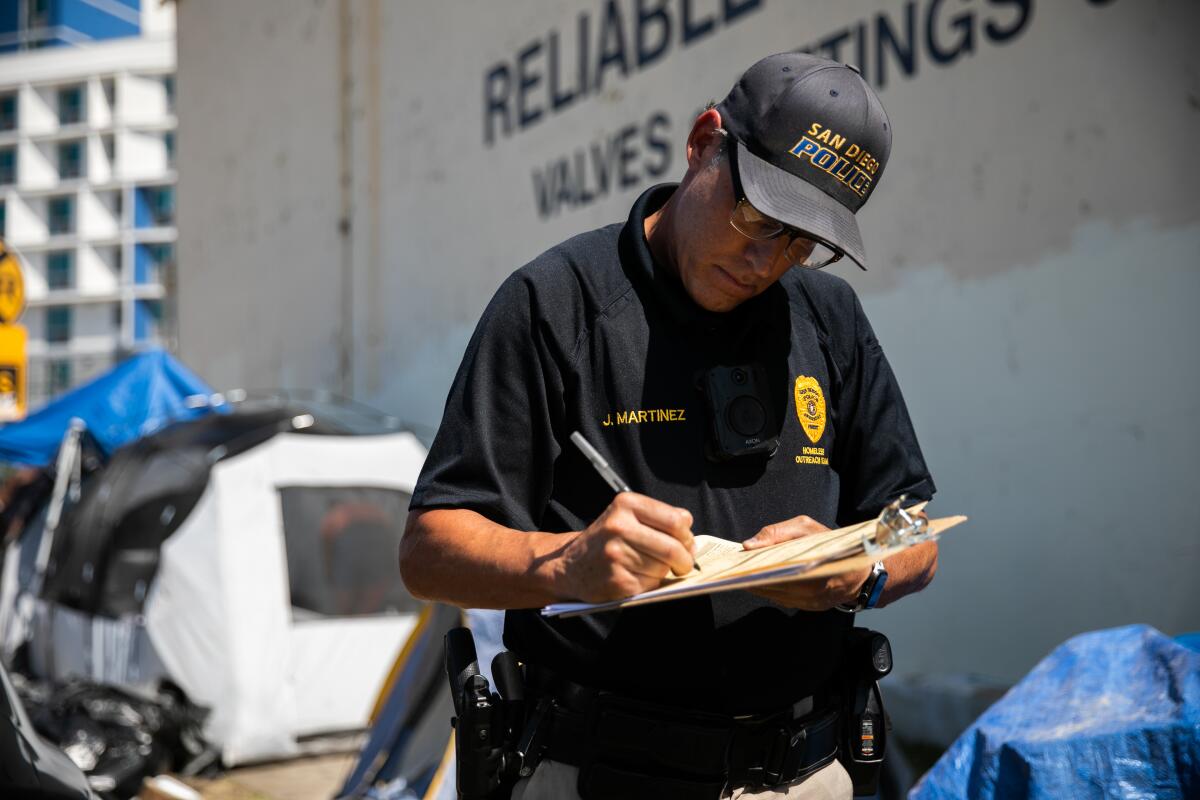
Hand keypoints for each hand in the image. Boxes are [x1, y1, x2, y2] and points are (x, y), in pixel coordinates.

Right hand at [556, 493, 695, 601]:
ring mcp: (616, 554)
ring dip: (663, 572)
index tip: (686, 543)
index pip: (675, 520)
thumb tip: (690, 537)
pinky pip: (650, 584)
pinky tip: (636, 578)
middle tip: (683, 564)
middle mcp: (619, 526)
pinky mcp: (616, 580)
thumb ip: (659, 519)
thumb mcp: (626, 516)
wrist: (570, 564)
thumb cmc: (606, 540)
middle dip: (684, 559)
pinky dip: (649, 584)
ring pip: (662, 567)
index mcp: (626, 505)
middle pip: (673, 547)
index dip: (687, 535)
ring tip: (648, 567)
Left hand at [742, 514, 869, 610]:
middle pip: (771, 586)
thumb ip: (777, 533)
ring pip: (775, 595)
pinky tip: (758, 581)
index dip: (754, 568)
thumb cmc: (833, 543)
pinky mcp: (810, 608)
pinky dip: (770, 591)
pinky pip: (783, 600)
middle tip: (733, 569)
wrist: (861, 570)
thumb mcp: (807, 527)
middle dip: (751, 577)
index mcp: (813, 568)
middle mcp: (813, 591)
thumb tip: (749, 545)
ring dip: (757, 586)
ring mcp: (811, 603)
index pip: (775, 571)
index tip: (738, 563)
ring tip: (741, 574)